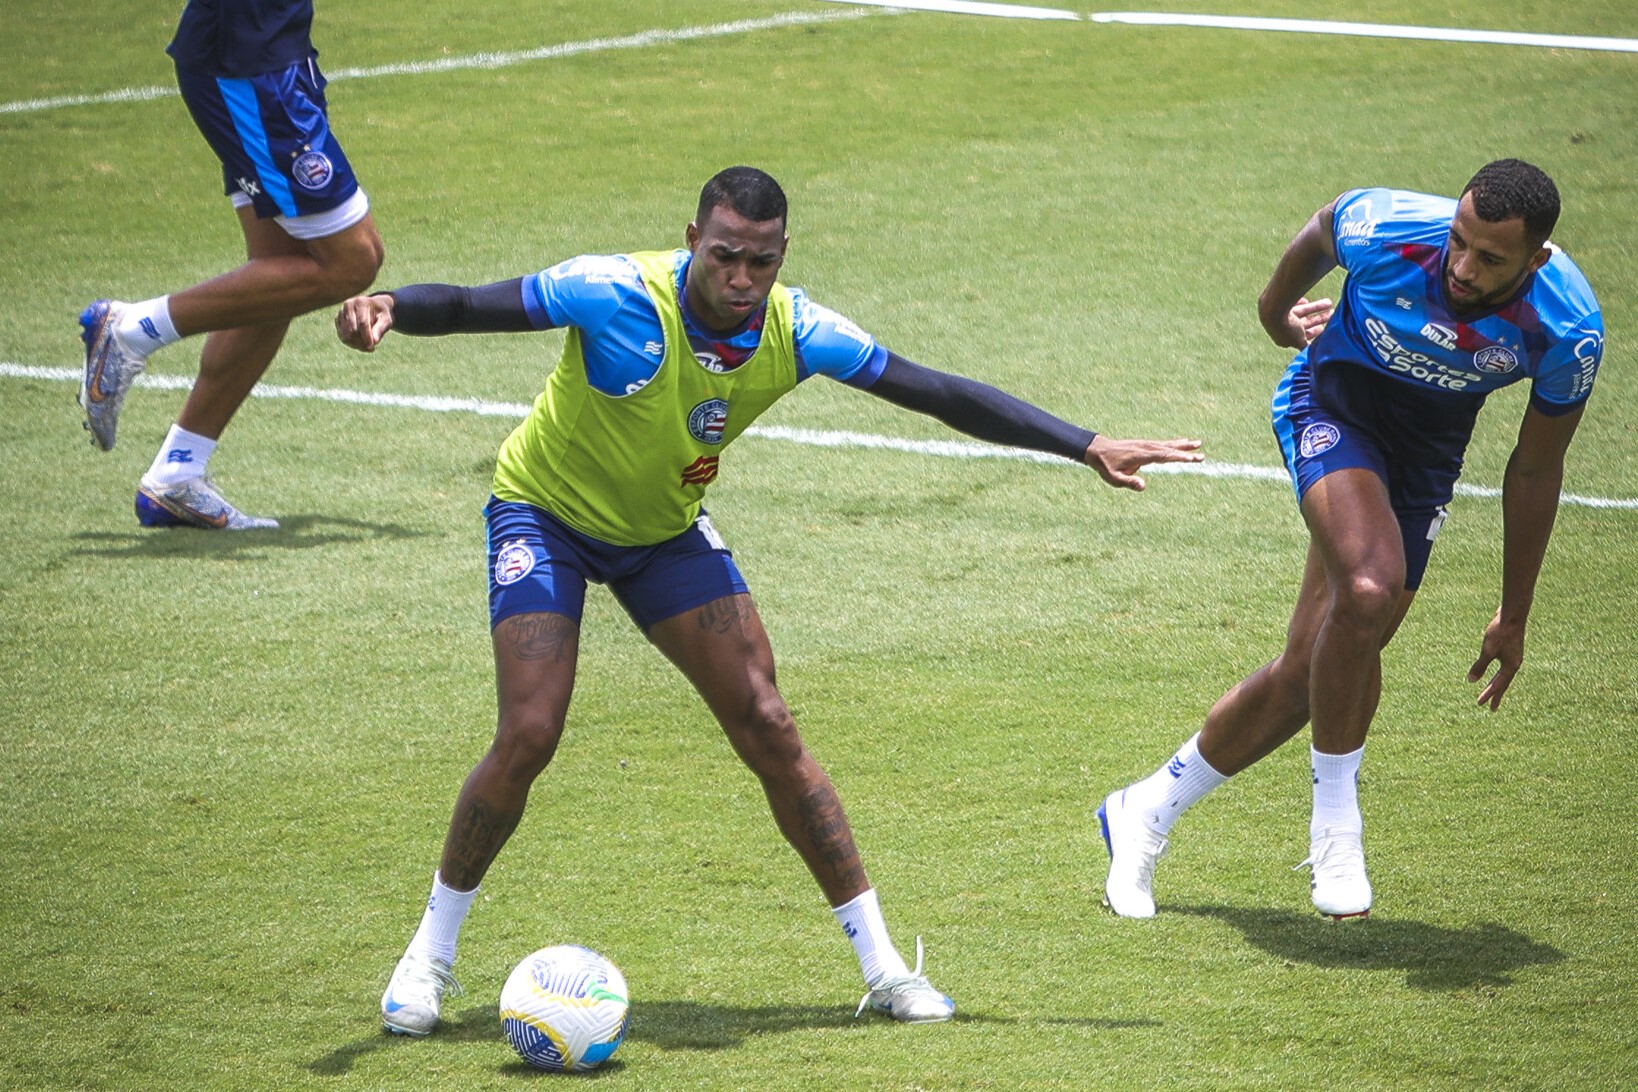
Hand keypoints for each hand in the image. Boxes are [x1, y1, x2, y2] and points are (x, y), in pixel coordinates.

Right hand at [335, 293, 394, 351]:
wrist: (373, 308)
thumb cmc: (381, 314)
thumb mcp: (386, 320)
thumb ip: (380, 329)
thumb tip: (374, 341)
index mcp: (361, 302)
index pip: (362, 322)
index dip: (367, 336)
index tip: (372, 347)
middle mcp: (348, 305)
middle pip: (352, 330)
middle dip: (362, 342)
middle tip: (372, 348)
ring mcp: (341, 312)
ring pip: (345, 335)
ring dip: (356, 344)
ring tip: (366, 346)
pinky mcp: (337, 319)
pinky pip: (342, 336)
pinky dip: (351, 343)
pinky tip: (360, 343)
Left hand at [1083, 434, 1203, 490]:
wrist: (1097, 450)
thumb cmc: (1106, 466)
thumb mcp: (1114, 479)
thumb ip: (1128, 482)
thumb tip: (1143, 486)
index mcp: (1141, 455)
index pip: (1164, 456)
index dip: (1178, 458)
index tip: (1192, 460)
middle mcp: (1146, 447)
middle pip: (1169, 449)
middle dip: (1186, 452)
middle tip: (1202, 455)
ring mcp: (1146, 444)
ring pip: (1167, 444)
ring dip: (1183, 445)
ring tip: (1198, 443)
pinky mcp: (1144, 444)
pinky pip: (1162, 444)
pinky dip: (1174, 444)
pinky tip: (1181, 444)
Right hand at [1268, 296, 1332, 348]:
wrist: (1273, 310)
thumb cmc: (1286, 328)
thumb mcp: (1298, 341)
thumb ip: (1305, 346)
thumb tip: (1312, 355)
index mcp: (1285, 339)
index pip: (1301, 337)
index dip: (1313, 333)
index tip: (1324, 329)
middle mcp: (1282, 328)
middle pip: (1304, 324)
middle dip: (1319, 319)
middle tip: (1332, 314)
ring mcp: (1281, 316)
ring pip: (1302, 312)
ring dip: (1316, 307)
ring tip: (1329, 302)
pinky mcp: (1280, 305)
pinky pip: (1292, 304)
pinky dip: (1300, 303)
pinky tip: (1306, 300)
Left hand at [1467, 607, 1525, 710]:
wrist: (1513, 615)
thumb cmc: (1500, 632)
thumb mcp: (1487, 651)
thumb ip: (1480, 666)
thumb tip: (1471, 681)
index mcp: (1511, 666)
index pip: (1497, 685)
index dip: (1488, 694)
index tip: (1480, 704)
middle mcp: (1514, 663)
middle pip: (1503, 683)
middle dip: (1496, 695)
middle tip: (1492, 708)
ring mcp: (1513, 656)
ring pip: (1504, 675)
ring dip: (1497, 684)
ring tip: (1493, 691)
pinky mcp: (1510, 649)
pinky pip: (1504, 666)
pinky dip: (1499, 672)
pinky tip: (1496, 671)